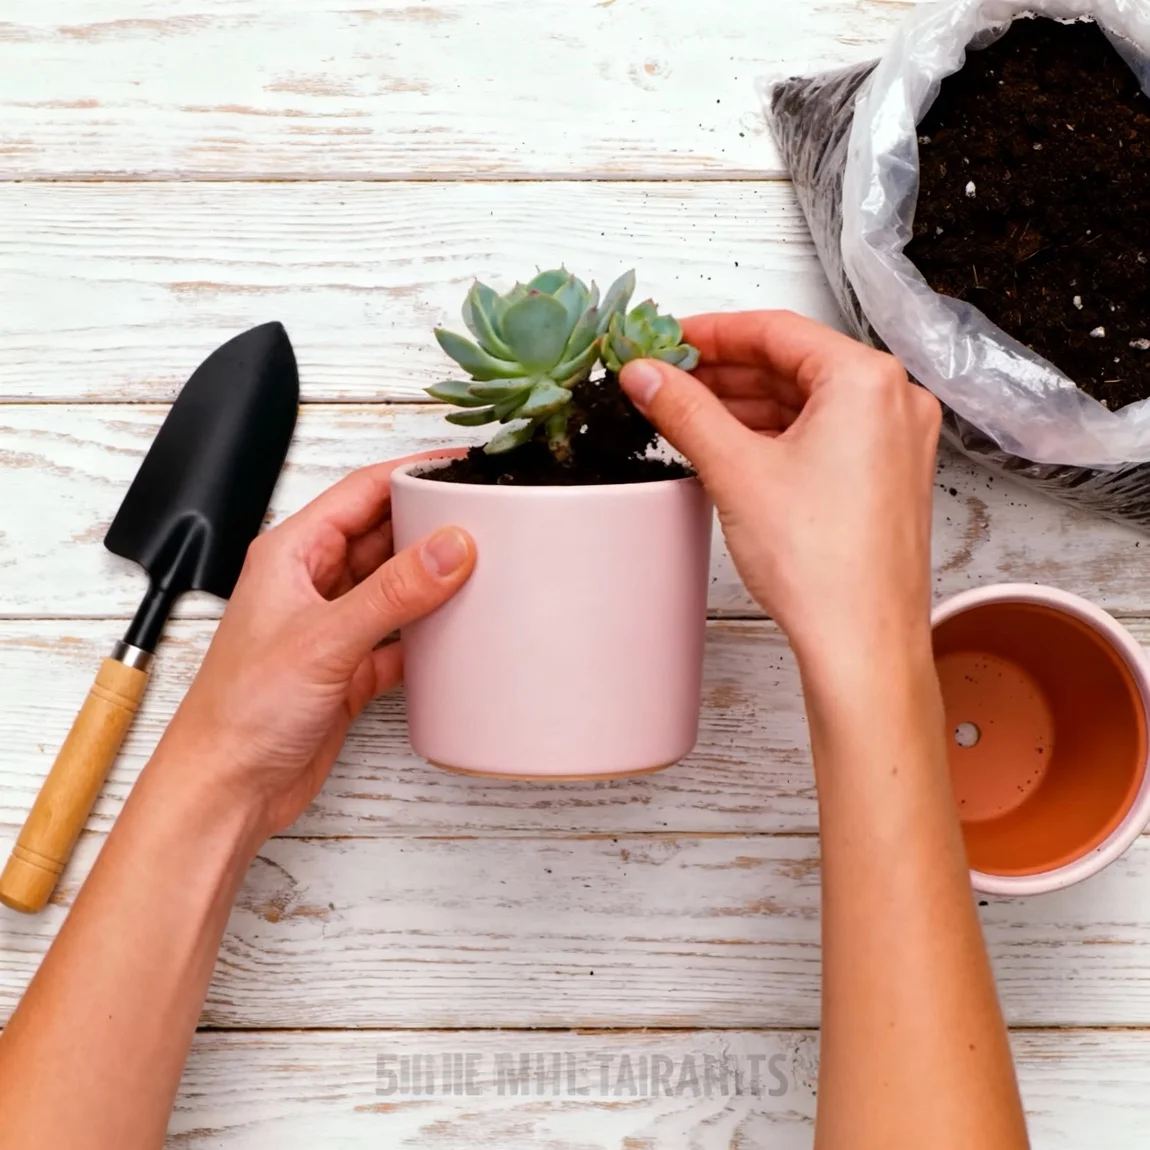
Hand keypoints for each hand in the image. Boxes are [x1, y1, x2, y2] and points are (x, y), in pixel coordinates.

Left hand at [157, 455, 475, 838]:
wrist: (227, 790)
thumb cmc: (240, 712)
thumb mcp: (324, 640)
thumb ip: (392, 592)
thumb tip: (450, 546)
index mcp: (292, 555)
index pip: (361, 493)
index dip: (412, 473)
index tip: (460, 468)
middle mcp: (312, 584)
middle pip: (383, 535)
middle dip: (431, 525)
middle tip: (484, 519)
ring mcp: (333, 628)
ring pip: (396, 586)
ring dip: (434, 581)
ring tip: (483, 569)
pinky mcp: (350, 670)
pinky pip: (401, 639)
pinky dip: (430, 636)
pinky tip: (457, 635)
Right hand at [619, 311, 940, 675]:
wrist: (861, 643)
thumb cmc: (825, 567)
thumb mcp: (735, 470)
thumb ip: (685, 411)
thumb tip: (648, 376)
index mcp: (868, 381)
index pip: (776, 330)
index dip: (712, 332)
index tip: (670, 340)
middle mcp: (893, 402)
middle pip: (792, 363)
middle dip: (725, 371)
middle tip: (670, 376)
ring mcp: (895, 440)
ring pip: (806, 400)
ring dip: (746, 403)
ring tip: (688, 411)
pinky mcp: (885, 475)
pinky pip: (823, 432)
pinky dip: (774, 433)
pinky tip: (730, 443)